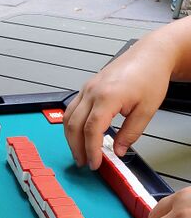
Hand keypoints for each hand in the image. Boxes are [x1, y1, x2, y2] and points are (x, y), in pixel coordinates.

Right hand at [63, 45, 171, 169]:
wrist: (150, 55)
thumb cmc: (150, 75)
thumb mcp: (147, 110)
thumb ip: (130, 133)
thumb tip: (119, 150)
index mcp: (108, 96)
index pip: (91, 129)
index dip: (91, 150)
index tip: (95, 163)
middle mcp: (93, 91)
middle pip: (74, 125)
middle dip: (77, 148)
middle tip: (84, 162)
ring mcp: (87, 88)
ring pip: (68, 118)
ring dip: (71, 138)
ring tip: (79, 151)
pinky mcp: (87, 88)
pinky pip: (71, 109)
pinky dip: (72, 125)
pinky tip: (79, 134)